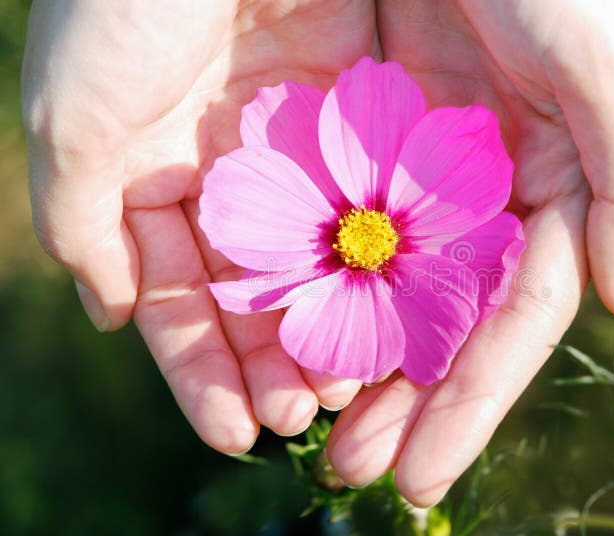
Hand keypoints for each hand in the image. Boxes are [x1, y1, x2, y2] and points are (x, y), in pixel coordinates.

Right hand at [22, 0, 377, 452]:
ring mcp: (294, 147)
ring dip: (331, 325)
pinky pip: (374, 203)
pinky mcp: (357, 112)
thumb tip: (115, 316)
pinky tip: (397, 313)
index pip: (178, 297)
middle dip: (273, 361)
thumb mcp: (75, 119)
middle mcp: (228, 173)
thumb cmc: (127, 2)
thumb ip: (84, 226)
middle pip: (254, 292)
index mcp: (154, 178)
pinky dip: (381, 262)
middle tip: (301, 418)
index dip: (200, 370)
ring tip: (351, 389)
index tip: (231, 432)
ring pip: (318, 259)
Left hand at [325, 0, 613, 504]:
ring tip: (309, 430)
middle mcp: (493, 194)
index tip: (422, 475)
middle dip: (403, 402)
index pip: (515, 319)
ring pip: (388, 286)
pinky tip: (285, 333)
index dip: (472, 403)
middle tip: (353, 470)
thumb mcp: (608, 63)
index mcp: (558, 190)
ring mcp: (426, 172)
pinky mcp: (369, 139)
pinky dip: (318, 283)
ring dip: (353, 359)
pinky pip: (339, 227)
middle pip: (446, 319)